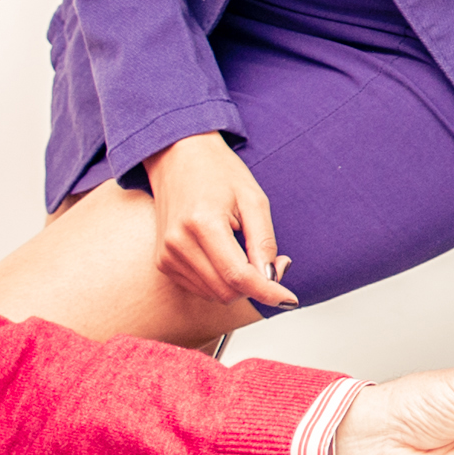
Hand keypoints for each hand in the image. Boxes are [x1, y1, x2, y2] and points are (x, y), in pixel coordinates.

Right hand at [141, 132, 291, 311]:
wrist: (177, 155)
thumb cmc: (217, 171)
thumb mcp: (253, 199)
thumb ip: (264, 241)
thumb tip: (272, 278)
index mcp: (202, 224)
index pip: (238, 276)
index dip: (268, 292)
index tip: (289, 298)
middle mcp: (178, 244)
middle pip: (226, 291)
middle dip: (257, 286)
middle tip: (276, 262)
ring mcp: (167, 256)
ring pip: (214, 294)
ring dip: (240, 285)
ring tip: (250, 254)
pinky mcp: (164, 262)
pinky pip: (201, 288)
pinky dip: (222, 281)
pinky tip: (229, 257)